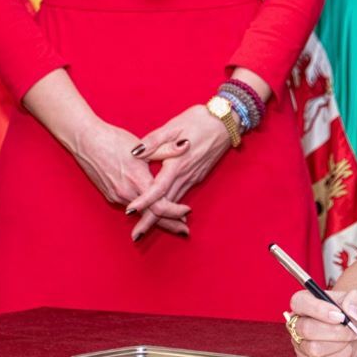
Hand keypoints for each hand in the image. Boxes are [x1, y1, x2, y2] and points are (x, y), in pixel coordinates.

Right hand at [70, 119, 190, 236]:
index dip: (175, 211)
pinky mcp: (110, 195)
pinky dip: (143, 210)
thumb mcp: (143, 145)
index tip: (188, 212)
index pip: (160, 205)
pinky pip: (131, 206)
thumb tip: (186, 145)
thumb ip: (166, 149)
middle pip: (152, 216)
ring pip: (141, 213)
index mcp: (138, 179)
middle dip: (170, 224)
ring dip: (156, 218)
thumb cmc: (114, 140)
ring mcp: (116, 196)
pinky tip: (151, 209)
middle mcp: (126, 192)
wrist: (85, 141)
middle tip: (185, 230)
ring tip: (173, 222)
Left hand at [124, 105, 232, 239]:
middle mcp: (186, 175)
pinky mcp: (198, 175)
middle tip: (136, 236)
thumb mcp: (174, 125)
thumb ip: (154, 141)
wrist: (227, 121)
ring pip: (175, 202)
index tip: (130, 211)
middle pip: (166, 203)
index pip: (158, 188)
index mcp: (177, 163)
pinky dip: (173, 207)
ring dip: (162, 217)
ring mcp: (194, 177)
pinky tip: (167, 214)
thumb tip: (135, 152)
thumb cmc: (199, 120)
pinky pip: (182, 195)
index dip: (144, 200)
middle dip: (151, 220)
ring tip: (146, 228)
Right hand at [285, 288, 356, 356]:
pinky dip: (339, 356)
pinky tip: (346, 348)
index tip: (341, 316)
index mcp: (303, 301)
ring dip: (338, 344)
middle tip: (352, 329)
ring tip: (351, 337)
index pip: (299, 303)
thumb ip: (355, 300)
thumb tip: (351, 312)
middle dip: (334, 331)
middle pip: (306, 329)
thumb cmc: (350, 312)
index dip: (319, 310)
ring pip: (314, 348)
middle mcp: (297, 322)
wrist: (354, 331)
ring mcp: (299, 343)